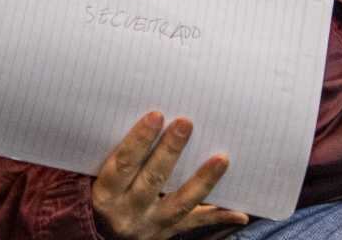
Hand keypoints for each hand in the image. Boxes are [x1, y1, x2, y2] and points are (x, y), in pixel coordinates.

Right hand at [91, 112, 249, 238]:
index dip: (138, 140)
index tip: (156, 114)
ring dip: (202, 180)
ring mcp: (151, 224)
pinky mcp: (169, 232)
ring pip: (179, 203)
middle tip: (186, 122)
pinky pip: (196, 224)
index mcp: (106, 193)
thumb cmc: (106, 191)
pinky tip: (241, 211)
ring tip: (222, 158)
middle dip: (170, 151)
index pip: (123, 164)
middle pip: (152, 180)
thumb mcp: (100, 175)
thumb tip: (151, 115)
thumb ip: (120, 152)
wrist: (104, 234)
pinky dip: (220, 216)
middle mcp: (128, 211)